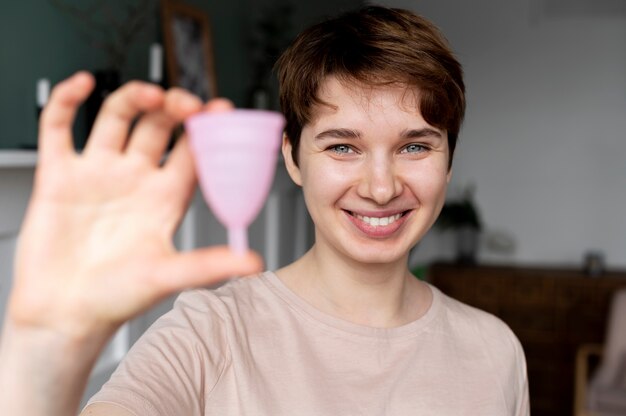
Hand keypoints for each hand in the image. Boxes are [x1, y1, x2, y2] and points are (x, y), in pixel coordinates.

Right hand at [8, 72, 262, 341]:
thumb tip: (254, 262)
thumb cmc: (115, 299)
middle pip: (159, 127)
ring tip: (149, 95)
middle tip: (186, 104)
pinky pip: (59, 128)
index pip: (193, 151)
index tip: (223, 109)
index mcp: (165, 198)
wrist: (64, 315)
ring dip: (132, 99)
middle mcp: (135, 179)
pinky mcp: (58, 175)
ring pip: (116, 118)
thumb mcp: (167, 276)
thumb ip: (208, 264)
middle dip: (174, 109)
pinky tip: (83, 84)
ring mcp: (98, 173)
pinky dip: (66, 101)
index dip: (208, 129)